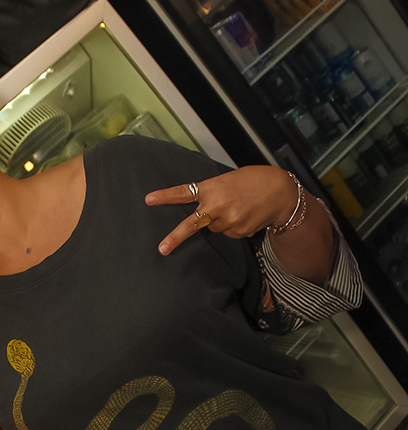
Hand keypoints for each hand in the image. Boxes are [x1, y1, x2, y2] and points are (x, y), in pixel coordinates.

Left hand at [145, 166, 298, 254]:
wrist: (280, 192)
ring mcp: (227, 221)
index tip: (150, 199)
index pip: (184, 192)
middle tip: (162, 249)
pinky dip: (234, 226)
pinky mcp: (238, 232)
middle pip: (193, 224)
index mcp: (212, 188)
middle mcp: (217, 206)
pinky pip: (229, 232)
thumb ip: (213, 194)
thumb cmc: (255, 181)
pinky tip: (246, 215)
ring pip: (215, 228)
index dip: (166, 196)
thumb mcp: (228, 180)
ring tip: (239, 207)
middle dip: (176, 237)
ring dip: (222, 220)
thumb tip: (205, 212)